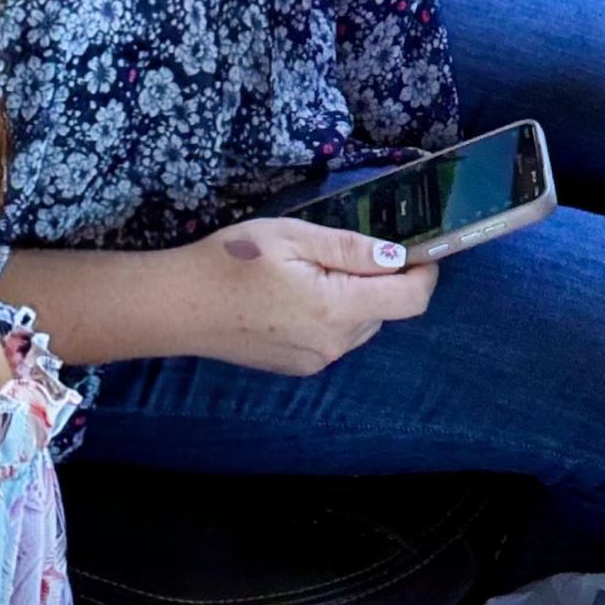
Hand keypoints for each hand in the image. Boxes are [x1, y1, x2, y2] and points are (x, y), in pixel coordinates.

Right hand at [172, 218, 438, 375]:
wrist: (180, 306)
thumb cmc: (233, 260)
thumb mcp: (294, 237)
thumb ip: (351, 249)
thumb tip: (399, 256)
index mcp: (338, 310)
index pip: (410, 300)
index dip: (425, 272)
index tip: (420, 248)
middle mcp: (335, 345)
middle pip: (385, 311)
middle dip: (381, 279)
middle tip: (343, 248)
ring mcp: (316, 361)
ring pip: (360, 324)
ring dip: (354, 297)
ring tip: (310, 268)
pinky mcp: (297, 367)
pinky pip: (334, 337)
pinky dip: (331, 314)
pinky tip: (294, 294)